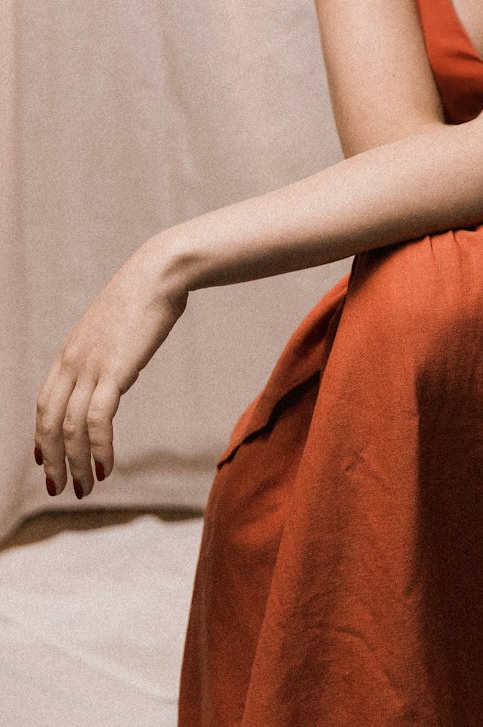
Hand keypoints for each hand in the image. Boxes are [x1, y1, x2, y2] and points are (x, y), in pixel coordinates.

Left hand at [34, 241, 188, 498]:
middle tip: (61, 490)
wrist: (159, 273)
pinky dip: (99, 449)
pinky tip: (107, 467)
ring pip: (70, 428)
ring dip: (76, 464)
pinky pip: (97, 420)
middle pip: (49, 422)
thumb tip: (119, 373)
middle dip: (53, 461)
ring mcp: (90, 366)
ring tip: (86, 488)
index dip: (42, 437)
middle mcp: (72, 362)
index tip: (46, 462)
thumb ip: (110, 353)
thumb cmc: (146, 295)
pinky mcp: (113, 370)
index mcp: (70, 352)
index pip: (44, 404)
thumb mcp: (117, 328)